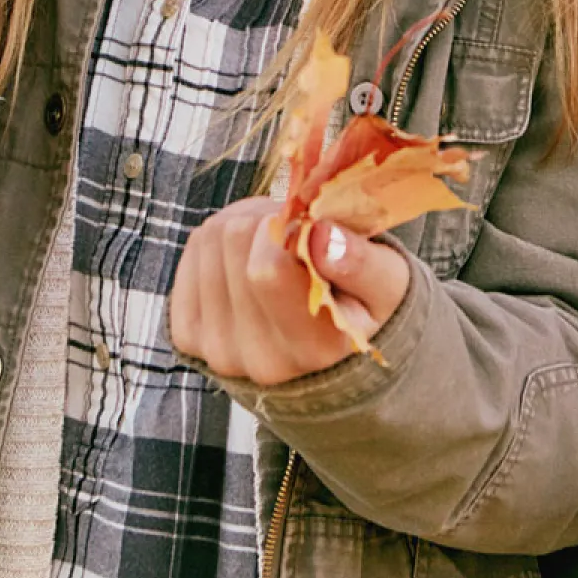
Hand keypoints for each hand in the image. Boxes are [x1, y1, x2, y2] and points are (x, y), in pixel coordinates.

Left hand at [171, 196, 412, 385]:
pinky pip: (193, 250)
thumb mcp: (388, 285)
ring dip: (248, 223)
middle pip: (236, 241)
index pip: (267, 269)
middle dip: (271, 220)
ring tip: (279, 243)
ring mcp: (215, 349)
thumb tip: (321, 234)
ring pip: (213, 238)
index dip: (290, 228)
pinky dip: (222, 237)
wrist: (329, 356)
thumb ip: (362, 263)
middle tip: (301, 233)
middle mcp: (257, 358)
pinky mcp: (188, 333)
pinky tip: (250, 254)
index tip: (317, 229)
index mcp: (313, 350)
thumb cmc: (365, 309)